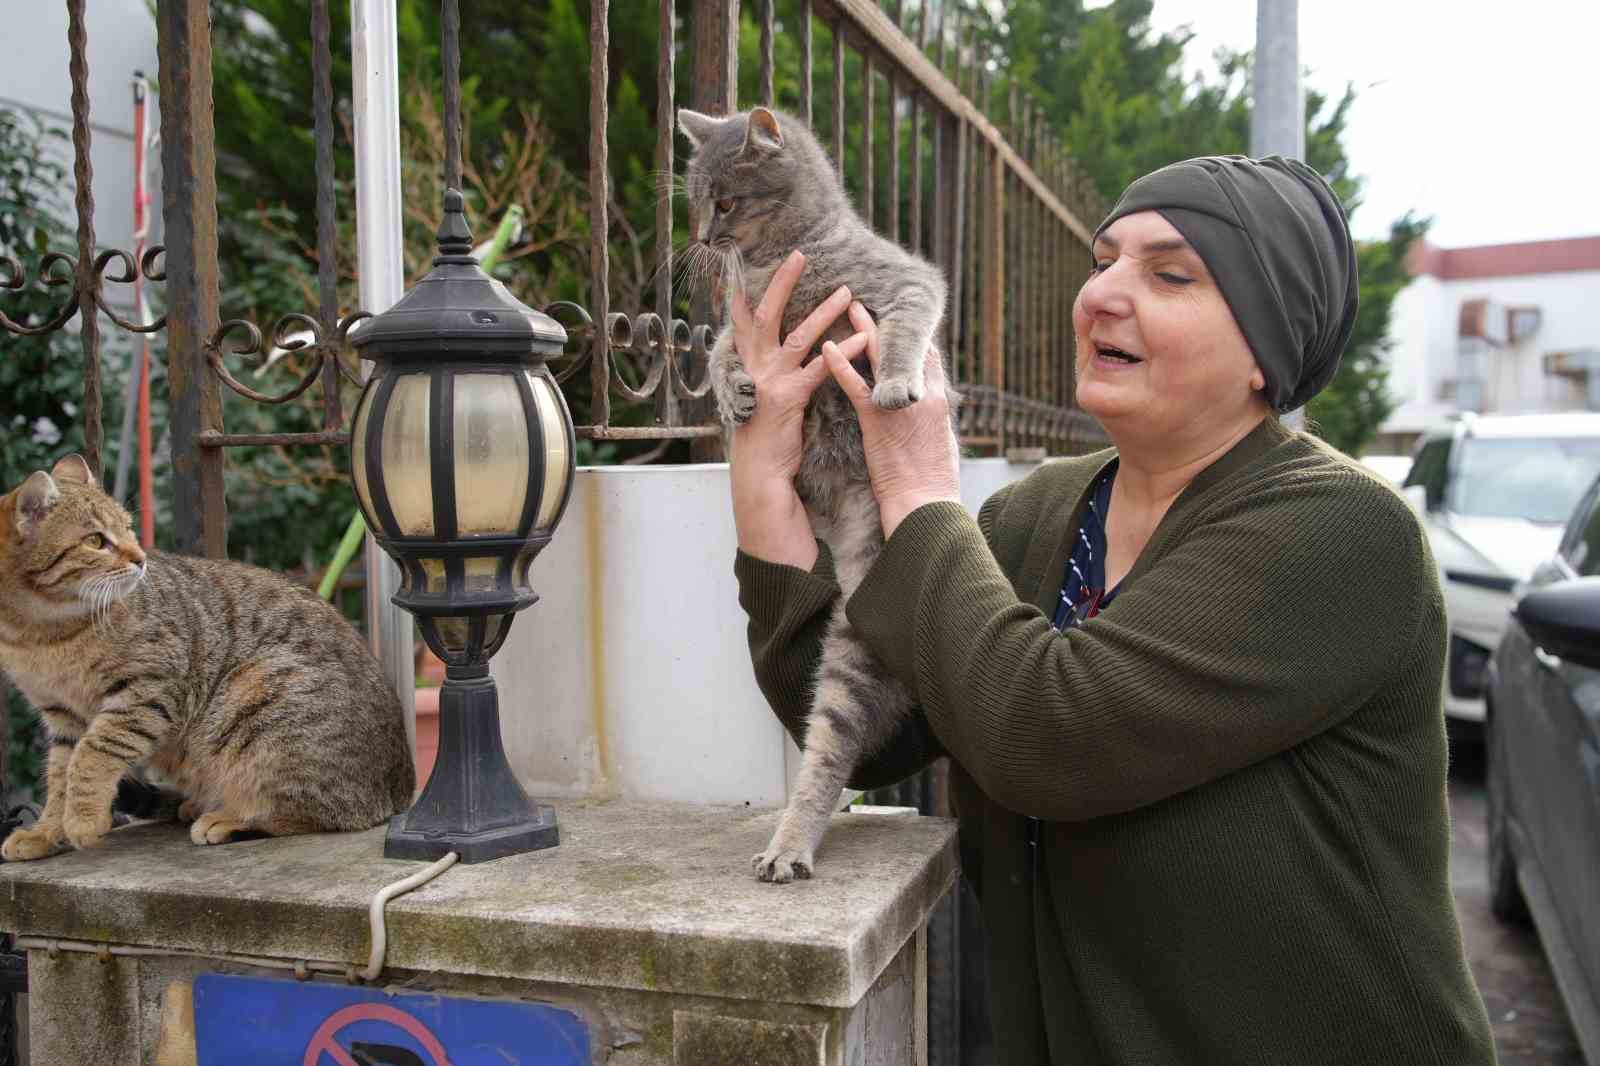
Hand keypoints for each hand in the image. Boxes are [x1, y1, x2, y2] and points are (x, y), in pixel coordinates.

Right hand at [727, 250, 858, 481]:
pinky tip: (863, 339)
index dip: (745, 290)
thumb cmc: (764, 433)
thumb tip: (775, 349)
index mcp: (746, 363)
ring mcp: (769, 380)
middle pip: (765, 314)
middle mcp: (754, 366)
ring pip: (798, 336)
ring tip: (848, 293)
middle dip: (781, 282)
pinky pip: (820, 368)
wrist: (759, 471)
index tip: (749, 264)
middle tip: (800, 254)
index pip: (743, 319)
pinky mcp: (788, 398)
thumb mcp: (755, 395)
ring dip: (824, 312)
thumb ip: (763, 369)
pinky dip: (844, 353)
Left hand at [823, 302, 960, 537]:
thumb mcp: (941, 444)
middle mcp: (920, 395)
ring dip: (862, 328)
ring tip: (848, 304)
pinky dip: (839, 364)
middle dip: (887, 321)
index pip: (926, 357)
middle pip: (903, 346)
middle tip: (873, 298)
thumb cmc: (933, 483)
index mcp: (937, 400)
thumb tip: (931, 414)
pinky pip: (854, 385)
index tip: (901, 319)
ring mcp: (897, 404)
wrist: (925, 503)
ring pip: (878, 356)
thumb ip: (933, 421)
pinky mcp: (875, 419)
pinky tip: (826, 347)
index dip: (912, 337)